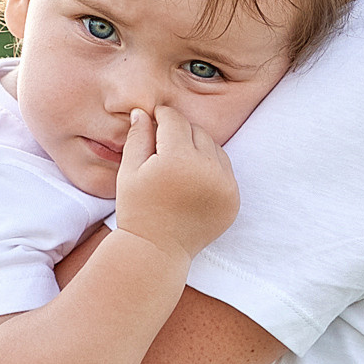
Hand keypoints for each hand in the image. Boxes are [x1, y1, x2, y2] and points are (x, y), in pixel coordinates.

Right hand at [113, 103, 238, 269]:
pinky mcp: (233, 199)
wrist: (157, 251)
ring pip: (214, 147)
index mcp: (178, 160)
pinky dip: (211, 168)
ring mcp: (225, 186)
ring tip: (178, 164)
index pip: (174, 120)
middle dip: (180, 133)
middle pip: (197, 131)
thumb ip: (138, 137)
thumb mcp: (129, 171)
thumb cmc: (137, 210)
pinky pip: (225, 169)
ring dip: (198, 148)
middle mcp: (207, 170)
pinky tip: (192, 179)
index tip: (154, 119)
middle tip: (164, 146)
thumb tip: (144, 111)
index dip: (161, 116)